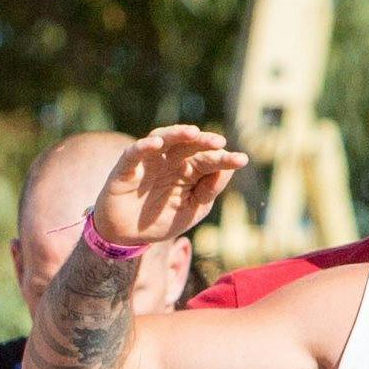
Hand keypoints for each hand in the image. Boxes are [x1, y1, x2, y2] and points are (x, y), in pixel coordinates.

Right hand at [86, 125, 247, 258]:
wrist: (129, 236)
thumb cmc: (162, 220)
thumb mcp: (192, 211)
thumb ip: (208, 191)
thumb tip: (227, 170)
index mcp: (189, 171)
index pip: (209, 160)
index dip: (225, 159)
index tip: (242, 160)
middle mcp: (170, 161)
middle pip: (188, 144)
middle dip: (204, 141)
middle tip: (219, 142)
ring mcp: (149, 162)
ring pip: (163, 139)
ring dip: (177, 133)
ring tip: (192, 132)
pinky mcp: (126, 167)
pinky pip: (134, 152)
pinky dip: (144, 146)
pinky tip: (157, 144)